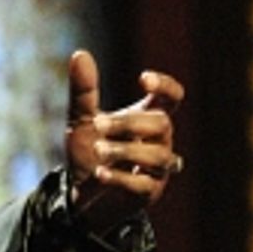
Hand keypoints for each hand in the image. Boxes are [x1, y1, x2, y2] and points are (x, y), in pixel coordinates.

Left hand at [65, 48, 184, 234]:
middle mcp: (159, 141)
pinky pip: (144, 184)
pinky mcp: (149, 194)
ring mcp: (157, 169)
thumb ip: (83, 91)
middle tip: (98, 126)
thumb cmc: (88, 154)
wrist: (80, 197)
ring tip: (98, 150)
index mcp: (147, 119)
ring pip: (158, 155)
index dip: (165, 86)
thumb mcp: (81, 120)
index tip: (144, 79)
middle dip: (129, 123)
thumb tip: (80, 54)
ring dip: (126, 150)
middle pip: (161, 123)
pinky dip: (121, 178)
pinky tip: (99, 174)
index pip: (172, 98)